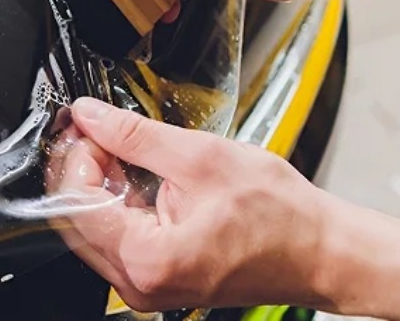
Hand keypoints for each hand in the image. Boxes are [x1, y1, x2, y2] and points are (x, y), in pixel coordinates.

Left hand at [46, 97, 342, 311]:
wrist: (323, 251)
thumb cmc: (280, 216)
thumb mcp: (200, 157)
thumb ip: (134, 135)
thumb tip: (90, 114)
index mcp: (148, 260)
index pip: (76, 202)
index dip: (76, 156)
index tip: (85, 125)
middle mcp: (139, 283)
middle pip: (78, 217)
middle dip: (82, 167)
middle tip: (95, 128)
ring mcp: (146, 285)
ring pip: (93, 226)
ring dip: (98, 182)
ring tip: (118, 145)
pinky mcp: (157, 277)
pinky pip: (117, 236)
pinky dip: (117, 200)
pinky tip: (132, 172)